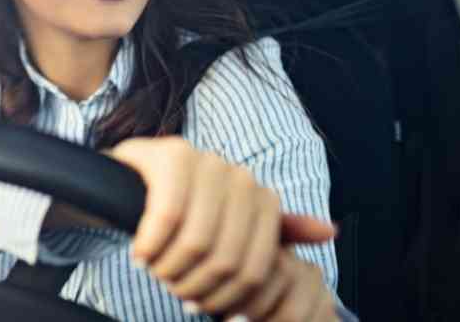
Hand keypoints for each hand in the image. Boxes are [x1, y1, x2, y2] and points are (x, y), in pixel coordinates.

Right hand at [108, 137, 335, 315]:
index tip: (201, 303)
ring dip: (169, 268)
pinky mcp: (170, 156)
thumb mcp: (230, 227)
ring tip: (156, 269)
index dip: (225, 298)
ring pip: (196, 242)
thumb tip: (330, 232)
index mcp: (260, 196)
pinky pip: (167, 216)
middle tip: (172, 287)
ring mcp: (205, 161)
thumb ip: (274, 233)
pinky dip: (151, 244)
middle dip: (193, 285)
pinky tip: (141, 251)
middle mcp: (238, 175)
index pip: (254, 269)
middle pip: (225, 259)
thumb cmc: (183, 211)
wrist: (129, 178)